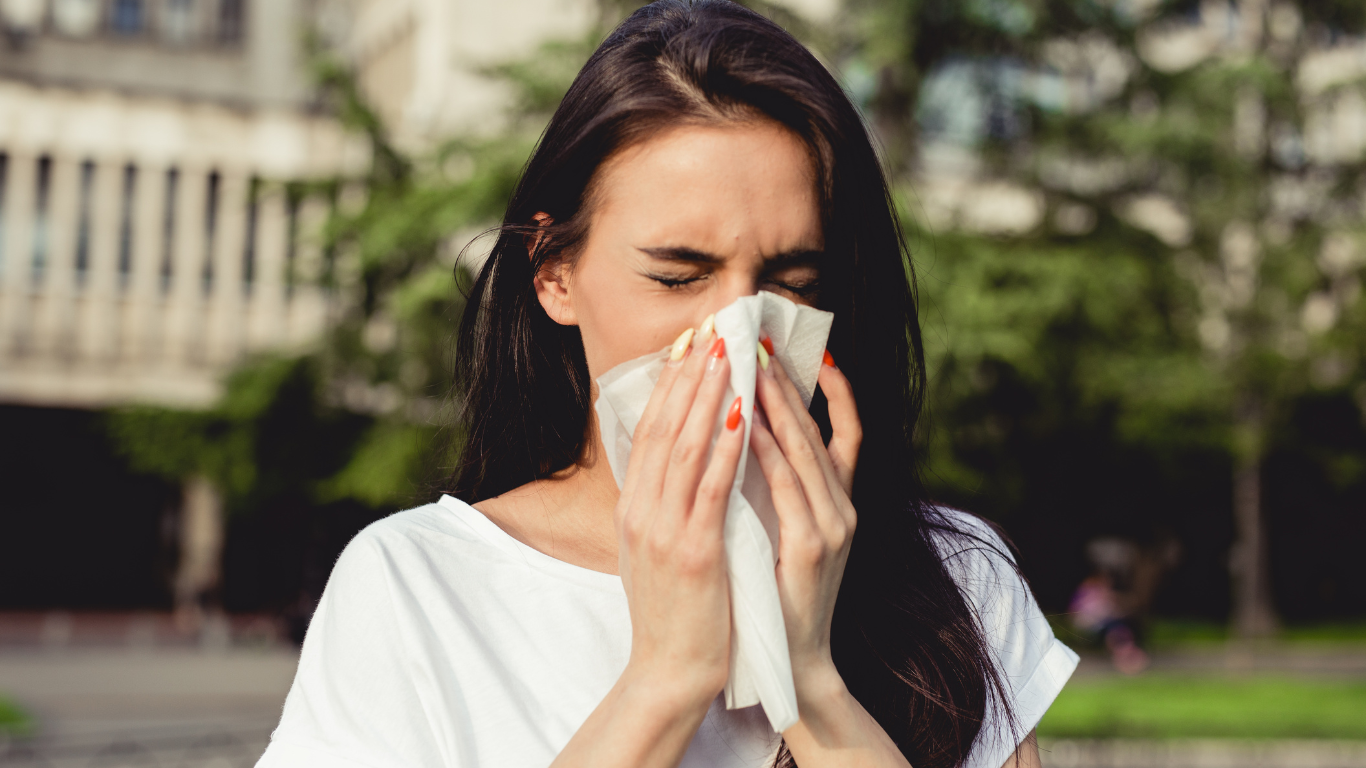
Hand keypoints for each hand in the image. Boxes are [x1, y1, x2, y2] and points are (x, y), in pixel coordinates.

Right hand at [614, 327, 746, 707]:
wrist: (668, 672)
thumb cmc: (671, 612)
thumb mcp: (651, 549)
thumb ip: (660, 504)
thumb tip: (674, 461)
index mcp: (632, 509)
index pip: (648, 431)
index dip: (669, 384)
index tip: (689, 345)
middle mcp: (641, 511)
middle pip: (663, 427)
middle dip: (689, 374)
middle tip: (711, 329)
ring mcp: (664, 530)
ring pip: (685, 447)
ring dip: (708, 395)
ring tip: (728, 354)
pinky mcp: (694, 551)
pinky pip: (712, 487)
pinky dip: (726, 446)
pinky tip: (744, 414)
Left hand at [749, 350, 859, 704]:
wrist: (793, 659)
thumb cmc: (778, 591)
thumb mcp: (785, 530)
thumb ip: (780, 488)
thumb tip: (752, 435)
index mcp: (837, 502)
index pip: (844, 431)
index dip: (833, 390)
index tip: (810, 350)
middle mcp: (844, 507)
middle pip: (820, 430)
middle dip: (790, 383)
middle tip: (763, 341)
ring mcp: (834, 526)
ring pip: (807, 450)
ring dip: (779, 405)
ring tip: (755, 365)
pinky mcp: (814, 547)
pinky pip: (789, 487)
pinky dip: (769, 451)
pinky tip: (748, 424)